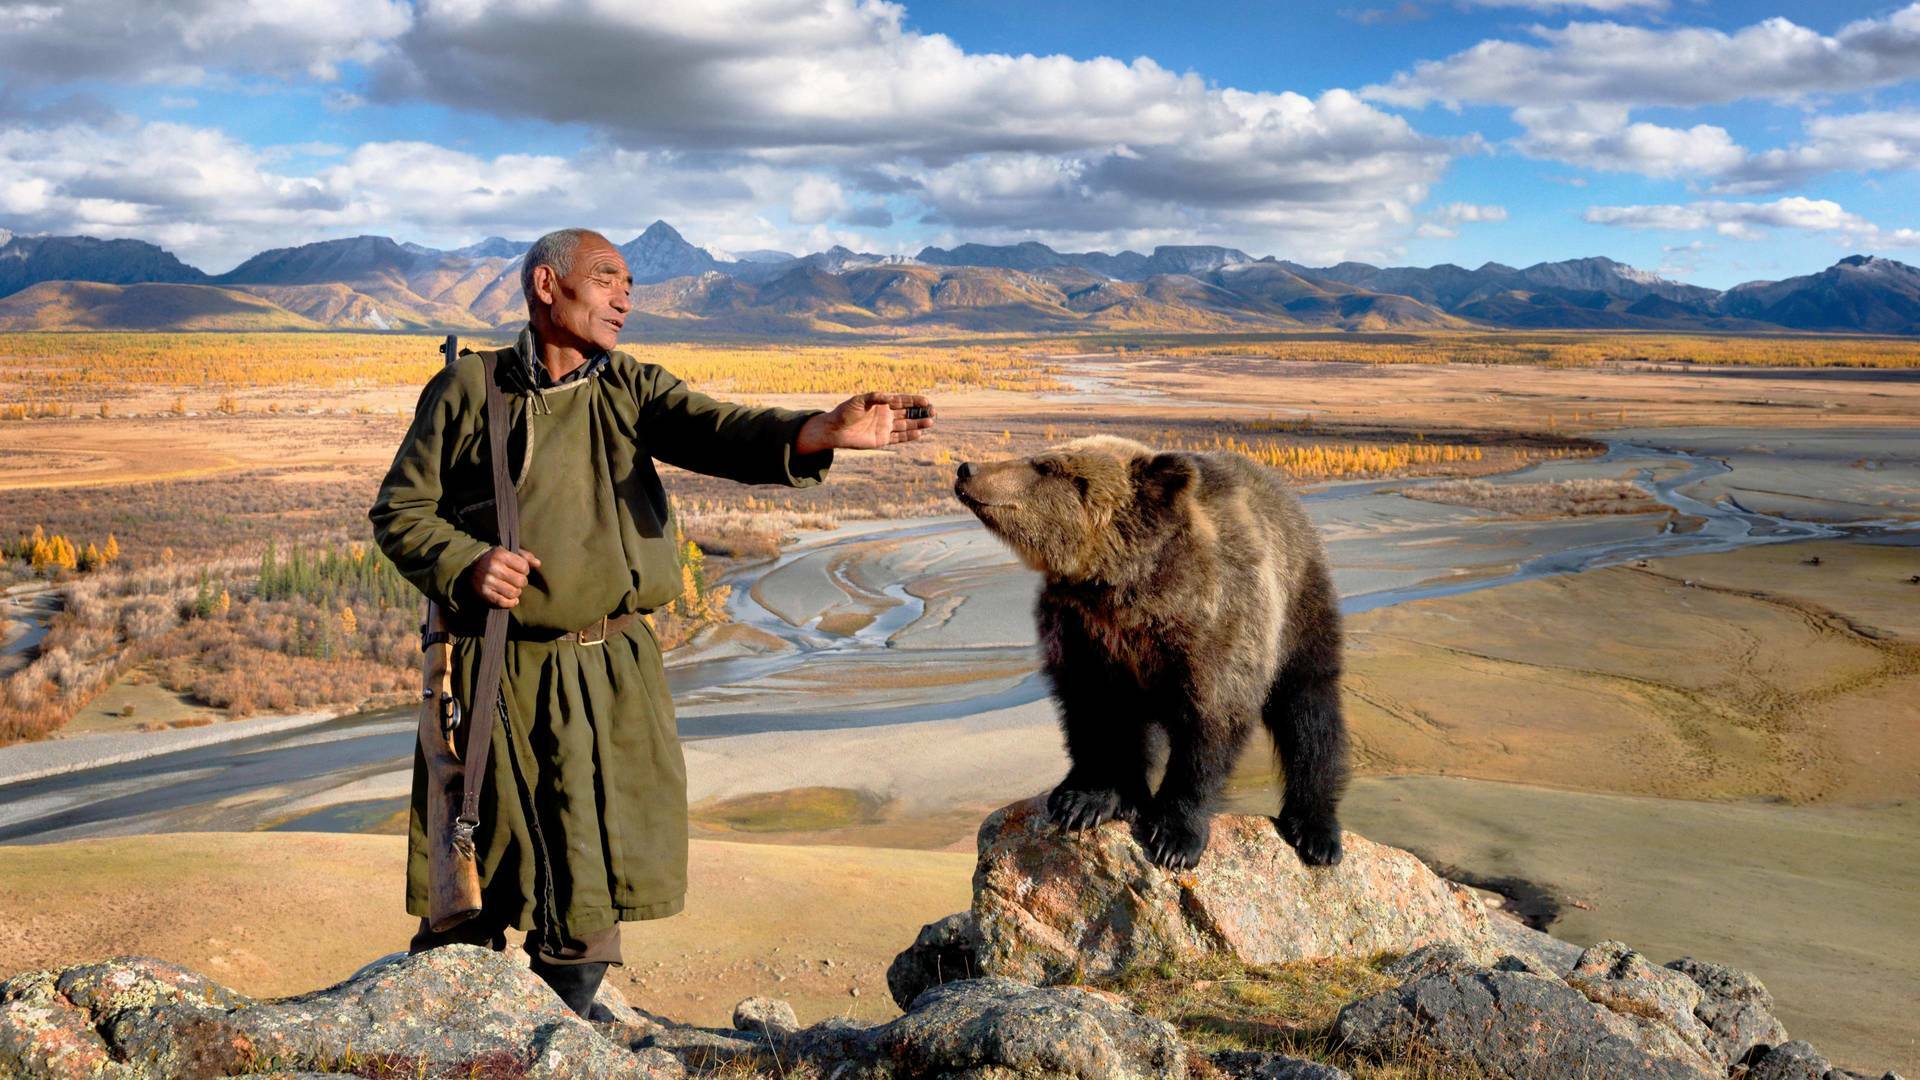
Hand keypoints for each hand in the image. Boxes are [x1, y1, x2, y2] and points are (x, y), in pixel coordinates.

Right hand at [468, 547, 540, 607]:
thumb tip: (538, 564)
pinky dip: (510, 603)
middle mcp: (493, 567)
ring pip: (513, 593)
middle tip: (516, 581)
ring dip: (516, 593)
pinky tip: (512, 600)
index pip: (524, 567)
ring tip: (512, 589)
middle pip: (520, 581)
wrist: (470, 565)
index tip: (520, 571)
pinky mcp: (484, 593)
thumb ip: (524, 557)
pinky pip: (503, 602)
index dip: (525, 570)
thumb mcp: (508, 553)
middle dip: (521, 582)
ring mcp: (488, 581)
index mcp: (500, 555)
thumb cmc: (495, 559)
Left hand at [795, 392, 934, 453]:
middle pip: (907, 413)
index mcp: (881, 403)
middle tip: (933, 411)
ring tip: (930, 422)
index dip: (914, 401)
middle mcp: (886, 415)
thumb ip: (875, 398)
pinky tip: (919, 433)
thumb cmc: (845, 412)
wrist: (835, 430)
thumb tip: (890, 397)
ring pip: (906, 425)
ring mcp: (885, 428)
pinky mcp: (882, 440)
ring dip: (918, 424)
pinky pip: (899, 438)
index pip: (902, 401)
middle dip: (920, 412)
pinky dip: (909, 436)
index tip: (926, 401)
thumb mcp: (859, 401)